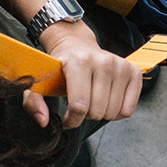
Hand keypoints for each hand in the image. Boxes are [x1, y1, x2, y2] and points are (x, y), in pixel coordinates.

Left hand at [24, 21, 142, 128]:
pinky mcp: (133, 72)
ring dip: (101, 113)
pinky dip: (117, 112)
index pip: (79, 106)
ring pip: (113, 113)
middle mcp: (103, 61)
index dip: (72, 120)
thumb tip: (43, 121)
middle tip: (81, 103)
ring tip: (93, 100)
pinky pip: (127, 110)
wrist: (77, 45)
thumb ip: (33, 102)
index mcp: (79, 62)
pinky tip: (108, 100)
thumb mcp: (41, 81)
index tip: (68, 118)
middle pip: (96, 112)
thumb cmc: (61, 68)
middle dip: (86, 115)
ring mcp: (120, 66)